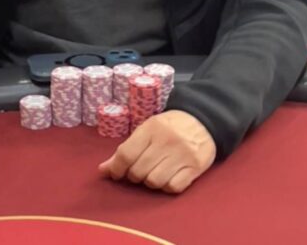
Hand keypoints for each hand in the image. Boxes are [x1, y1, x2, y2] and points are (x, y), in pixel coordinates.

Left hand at [98, 109, 215, 192]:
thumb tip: (103, 170)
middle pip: (139, 171)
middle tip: (138, 170)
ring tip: (154, 172)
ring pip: (154, 182)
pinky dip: (167, 186)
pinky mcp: (195, 167)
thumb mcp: (147, 129)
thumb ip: (126, 149)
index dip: (116, 168)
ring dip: (150, 182)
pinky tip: (168, 176)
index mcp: (151, 128)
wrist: (203, 120)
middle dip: (134, 175)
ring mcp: (182, 154)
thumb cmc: (169, 126)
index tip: (116, 173)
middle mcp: (166, 141)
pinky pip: (173, 187)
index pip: (126, 154)